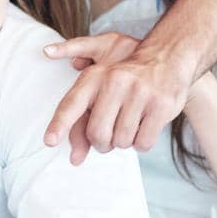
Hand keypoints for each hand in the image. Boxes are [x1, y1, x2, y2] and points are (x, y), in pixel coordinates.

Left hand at [42, 33, 191, 160]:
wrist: (166, 58)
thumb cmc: (125, 80)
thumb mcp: (100, 88)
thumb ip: (82, 121)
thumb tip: (74, 159)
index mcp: (95, 76)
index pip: (71, 104)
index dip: (59, 124)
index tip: (49, 141)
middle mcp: (115, 81)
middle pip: (98, 133)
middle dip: (102, 143)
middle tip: (108, 137)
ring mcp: (140, 92)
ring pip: (122, 141)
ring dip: (124, 141)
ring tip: (130, 124)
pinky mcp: (161, 105)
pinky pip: (143, 143)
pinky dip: (142, 143)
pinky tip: (144, 126)